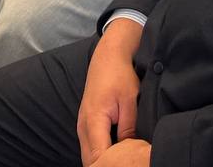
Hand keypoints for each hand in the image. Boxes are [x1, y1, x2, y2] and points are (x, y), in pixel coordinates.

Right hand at [79, 18, 143, 165]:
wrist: (108, 57)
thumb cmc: (120, 76)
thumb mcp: (130, 101)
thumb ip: (128, 129)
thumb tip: (130, 151)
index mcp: (93, 121)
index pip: (97, 157)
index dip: (111, 165)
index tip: (127, 163)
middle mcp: (82, 126)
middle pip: (89, 160)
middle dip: (106, 165)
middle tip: (126, 163)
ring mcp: (81, 126)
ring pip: (88, 155)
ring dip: (102, 161)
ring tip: (123, 160)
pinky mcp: (85, 124)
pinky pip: (89, 146)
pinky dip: (100, 153)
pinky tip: (116, 153)